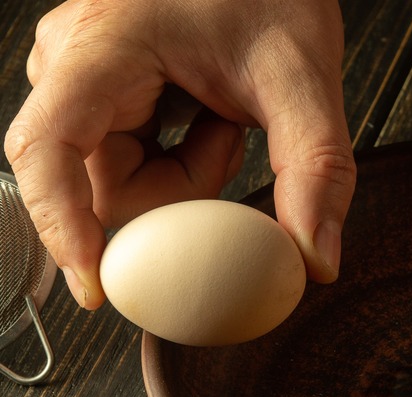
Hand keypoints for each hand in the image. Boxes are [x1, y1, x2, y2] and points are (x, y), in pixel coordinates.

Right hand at [4, 0, 355, 308]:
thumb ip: (316, 168)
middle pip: (99, 182)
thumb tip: (316, 259)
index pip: (47, 148)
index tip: (96, 286)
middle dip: (177, 190)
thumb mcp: (301, 74)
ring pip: (118, 178)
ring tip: (223, 117)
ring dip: (184, 173)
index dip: (61, 227)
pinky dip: (179, 160)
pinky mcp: (107, 92)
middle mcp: (76, 62)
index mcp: (103, 46)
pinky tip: (208, 116)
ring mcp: (87, 77)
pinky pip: (130, 160)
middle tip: (230, 140)